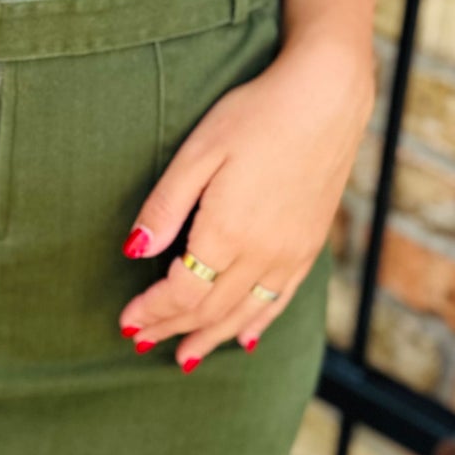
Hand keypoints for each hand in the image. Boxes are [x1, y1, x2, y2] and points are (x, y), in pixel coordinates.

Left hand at [117, 38, 372, 370]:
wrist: (327, 98)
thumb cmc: (256, 115)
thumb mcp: (198, 152)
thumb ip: (165, 207)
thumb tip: (134, 252)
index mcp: (227, 232)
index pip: (182, 292)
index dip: (152, 312)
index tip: (126, 323)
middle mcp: (262, 253)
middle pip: (210, 309)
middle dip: (173, 328)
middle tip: (142, 343)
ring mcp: (292, 252)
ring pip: (246, 313)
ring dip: (212, 336)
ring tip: (186, 356)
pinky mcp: (311, 243)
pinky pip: (281, 298)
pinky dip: (258, 322)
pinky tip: (245, 336)